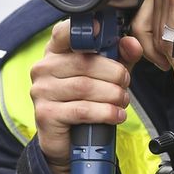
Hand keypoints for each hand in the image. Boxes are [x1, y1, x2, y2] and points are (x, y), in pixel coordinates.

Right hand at [30, 19, 139, 173]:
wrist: (68, 143)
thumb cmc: (85, 102)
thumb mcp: (106, 76)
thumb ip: (120, 57)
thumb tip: (132, 43)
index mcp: (55, 52)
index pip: (63, 32)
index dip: (83, 30)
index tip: (101, 30)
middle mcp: (43, 68)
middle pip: (84, 62)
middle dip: (113, 73)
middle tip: (125, 84)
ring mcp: (41, 91)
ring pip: (85, 86)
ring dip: (112, 95)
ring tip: (122, 101)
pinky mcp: (46, 114)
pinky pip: (81, 109)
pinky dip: (104, 112)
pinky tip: (116, 115)